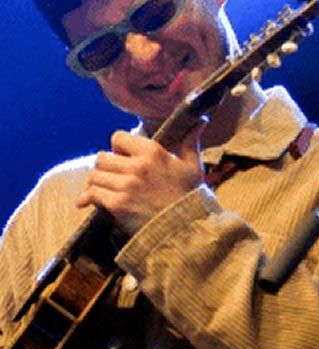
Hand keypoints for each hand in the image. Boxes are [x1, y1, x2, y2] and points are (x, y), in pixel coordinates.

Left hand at [78, 122, 205, 233]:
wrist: (187, 227)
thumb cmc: (190, 195)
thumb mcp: (193, 166)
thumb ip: (191, 142)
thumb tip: (201, 121)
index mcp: (153, 152)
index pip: (118, 138)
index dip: (118, 147)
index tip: (123, 156)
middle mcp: (137, 166)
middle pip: (102, 158)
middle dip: (105, 167)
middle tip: (111, 176)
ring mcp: (126, 185)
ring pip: (95, 176)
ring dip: (96, 183)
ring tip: (103, 189)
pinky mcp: (118, 204)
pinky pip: (92, 194)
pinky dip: (87, 198)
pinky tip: (87, 202)